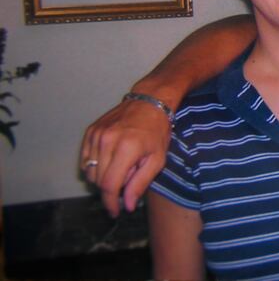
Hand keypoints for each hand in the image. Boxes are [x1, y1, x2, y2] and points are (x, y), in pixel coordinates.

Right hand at [80, 98, 171, 216]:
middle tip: (130, 176)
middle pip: (98, 181)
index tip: (115, 212)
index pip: (109, 185)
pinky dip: (95, 166)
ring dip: (104, 177)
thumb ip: (140, 183)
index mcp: (126, 148)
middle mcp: (107, 141)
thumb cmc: (157, 130)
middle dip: (112, 188)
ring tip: (123, 164)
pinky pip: (86, 159)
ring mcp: (96, 135)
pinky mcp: (91, 131)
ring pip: (90, 172)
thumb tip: (126, 205)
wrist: (149, 101)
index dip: (110, 203)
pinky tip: (111, 160)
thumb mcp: (157, 159)